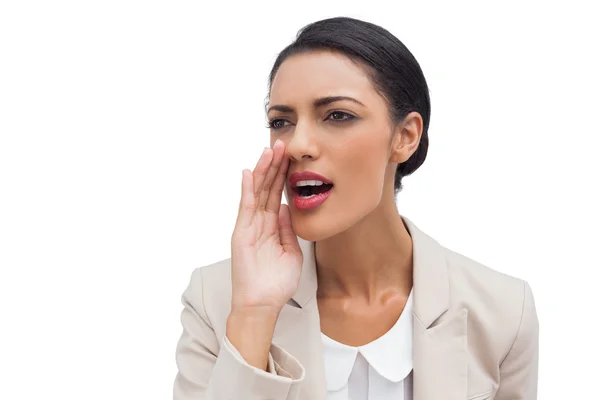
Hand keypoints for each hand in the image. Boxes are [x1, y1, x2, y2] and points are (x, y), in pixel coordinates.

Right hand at [230, 139, 302, 313]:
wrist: (263, 304)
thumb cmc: (276, 283)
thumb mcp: (291, 252)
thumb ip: (288, 229)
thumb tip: (288, 208)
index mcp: (272, 227)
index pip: (277, 195)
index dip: (283, 176)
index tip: (290, 157)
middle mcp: (259, 223)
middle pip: (267, 188)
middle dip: (274, 166)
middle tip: (281, 144)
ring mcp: (249, 226)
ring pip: (256, 192)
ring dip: (263, 171)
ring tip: (269, 151)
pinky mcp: (241, 233)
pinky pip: (245, 207)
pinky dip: (246, 189)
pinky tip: (249, 172)